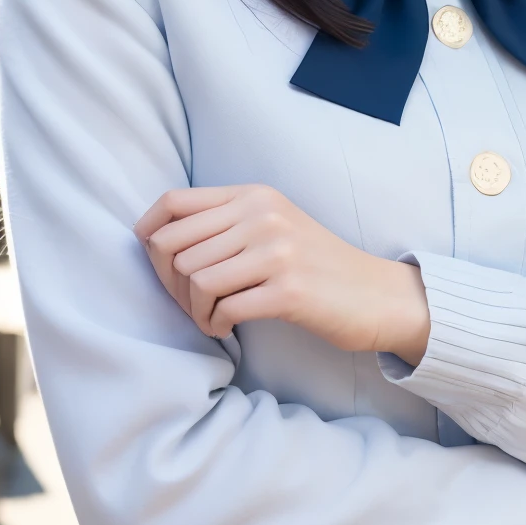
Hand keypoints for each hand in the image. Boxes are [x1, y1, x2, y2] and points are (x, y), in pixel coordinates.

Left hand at [135, 184, 430, 361]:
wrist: (377, 295)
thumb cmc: (315, 266)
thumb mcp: (272, 226)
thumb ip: (224, 223)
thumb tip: (154, 238)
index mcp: (254, 196)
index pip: (174, 202)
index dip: (148, 232)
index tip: (154, 260)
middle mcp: (263, 215)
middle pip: (175, 246)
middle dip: (170, 283)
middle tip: (191, 302)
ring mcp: (277, 252)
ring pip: (195, 279)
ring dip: (193, 309)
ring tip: (212, 317)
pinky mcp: (288, 291)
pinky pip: (223, 309)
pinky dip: (215, 325)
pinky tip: (227, 328)